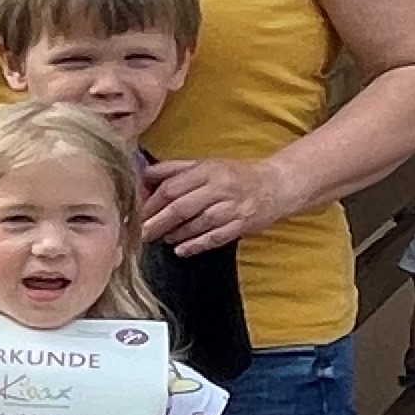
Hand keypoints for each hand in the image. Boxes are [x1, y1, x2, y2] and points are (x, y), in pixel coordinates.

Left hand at [142, 152, 294, 254]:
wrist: (278, 184)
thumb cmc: (235, 175)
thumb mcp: (205, 165)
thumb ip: (173, 170)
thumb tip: (141, 174)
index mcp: (208, 170)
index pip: (172, 188)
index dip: (151, 203)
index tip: (136, 214)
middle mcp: (221, 188)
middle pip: (181, 208)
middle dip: (157, 223)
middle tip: (140, 233)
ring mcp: (234, 207)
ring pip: (197, 224)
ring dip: (175, 234)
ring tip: (161, 238)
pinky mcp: (244, 224)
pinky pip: (216, 238)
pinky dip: (196, 245)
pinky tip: (181, 250)